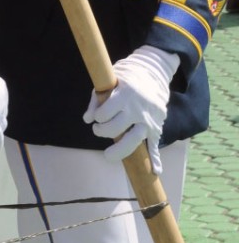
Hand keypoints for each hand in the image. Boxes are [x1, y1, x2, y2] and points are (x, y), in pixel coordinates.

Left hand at [83, 45, 178, 173]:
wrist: (154, 72)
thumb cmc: (127, 76)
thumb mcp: (110, 80)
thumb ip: (97, 98)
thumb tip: (87, 118)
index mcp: (125, 94)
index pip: (106, 112)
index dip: (98, 117)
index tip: (96, 117)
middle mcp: (137, 109)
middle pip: (116, 128)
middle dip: (103, 131)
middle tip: (98, 130)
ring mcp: (148, 119)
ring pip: (134, 140)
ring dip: (119, 150)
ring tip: (108, 155)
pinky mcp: (156, 127)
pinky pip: (155, 144)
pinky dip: (156, 159)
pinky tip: (155, 170)